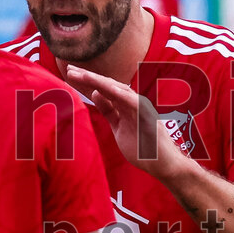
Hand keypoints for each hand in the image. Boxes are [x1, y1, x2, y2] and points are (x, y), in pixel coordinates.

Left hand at [65, 65, 189, 181]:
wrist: (164, 164)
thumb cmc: (144, 148)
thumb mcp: (119, 127)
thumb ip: (109, 111)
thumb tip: (95, 94)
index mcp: (125, 105)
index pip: (103, 90)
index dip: (86, 82)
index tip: (69, 75)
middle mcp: (132, 102)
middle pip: (107, 85)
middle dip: (88, 77)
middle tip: (69, 68)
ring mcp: (140, 108)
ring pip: (117, 90)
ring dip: (98, 81)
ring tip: (81, 74)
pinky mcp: (147, 117)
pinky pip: (131, 102)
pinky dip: (118, 94)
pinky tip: (104, 88)